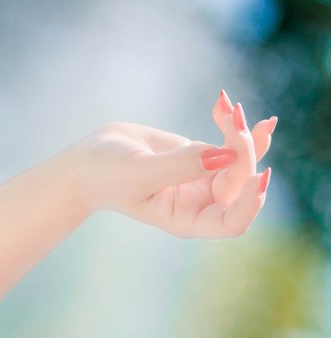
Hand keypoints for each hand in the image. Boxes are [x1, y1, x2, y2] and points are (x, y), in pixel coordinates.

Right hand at [71, 90, 275, 237]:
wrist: (90, 161)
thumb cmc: (107, 176)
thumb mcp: (141, 173)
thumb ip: (183, 165)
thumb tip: (225, 154)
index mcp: (186, 220)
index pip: (232, 222)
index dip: (251, 201)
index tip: (258, 172)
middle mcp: (200, 204)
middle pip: (241, 182)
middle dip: (244, 150)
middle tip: (233, 116)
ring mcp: (202, 181)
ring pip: (242, 160)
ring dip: (243, 132)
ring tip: (229, 107)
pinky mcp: (200, 157)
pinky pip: (230, 143)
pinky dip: (232, 123)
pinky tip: (224, 104)